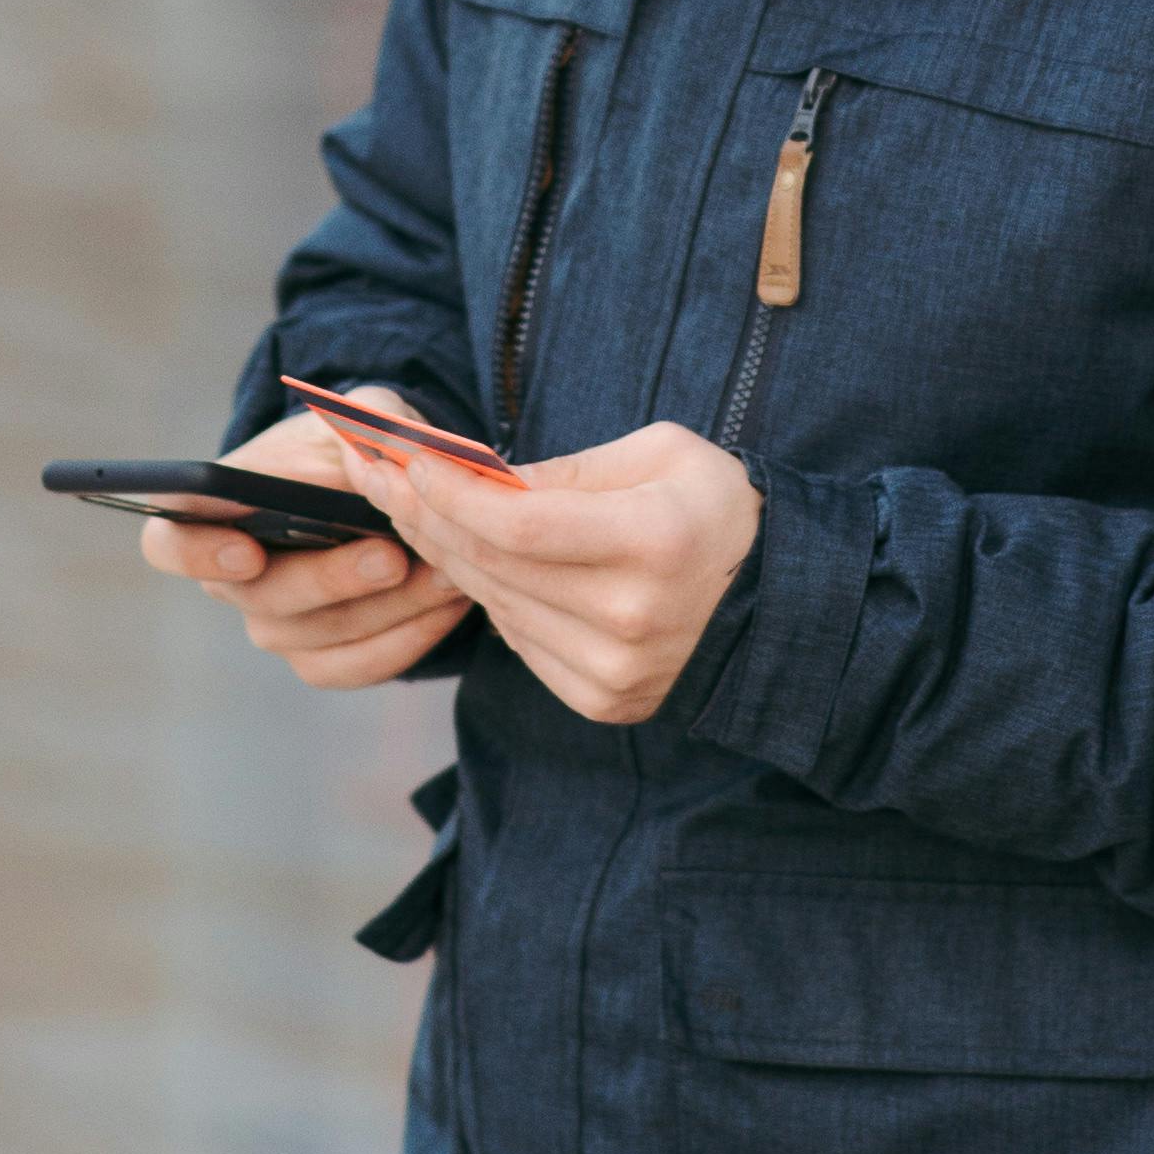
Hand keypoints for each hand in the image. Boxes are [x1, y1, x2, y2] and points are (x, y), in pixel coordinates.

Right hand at [139, 408, 477, 691]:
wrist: (390, 492)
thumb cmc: (354, 446)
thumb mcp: (364, 412)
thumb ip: (366, 418)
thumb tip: (361, 459)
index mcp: (214, 511)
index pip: (167, 542)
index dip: (194, 552)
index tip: (247, 550)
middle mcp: (232, 578)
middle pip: (260, 597)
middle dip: (329, 579)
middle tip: (391, 557)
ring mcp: (276, 624)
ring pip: (317, 637)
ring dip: (387, 608)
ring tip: (446, 573)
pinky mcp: (321, 658)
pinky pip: (357, 665)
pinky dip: (408, 638)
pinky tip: (449, 604)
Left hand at [319, 415, 760, 729]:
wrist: (775, 601)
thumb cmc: (714, 506)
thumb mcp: (660, 454)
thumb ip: (568, 471)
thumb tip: (478, 479)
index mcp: (653, 542)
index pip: (519, 522)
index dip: (452, 491)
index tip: (408, 458)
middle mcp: (631, 618)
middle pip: (495, 565)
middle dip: (427, 514)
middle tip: (378, 473)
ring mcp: (616, 671)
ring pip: (497, 604)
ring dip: (446, 555)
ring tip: (409, 508)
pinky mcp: (603, 699)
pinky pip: (519, 640)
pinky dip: (491, 597)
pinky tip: (470, 560)